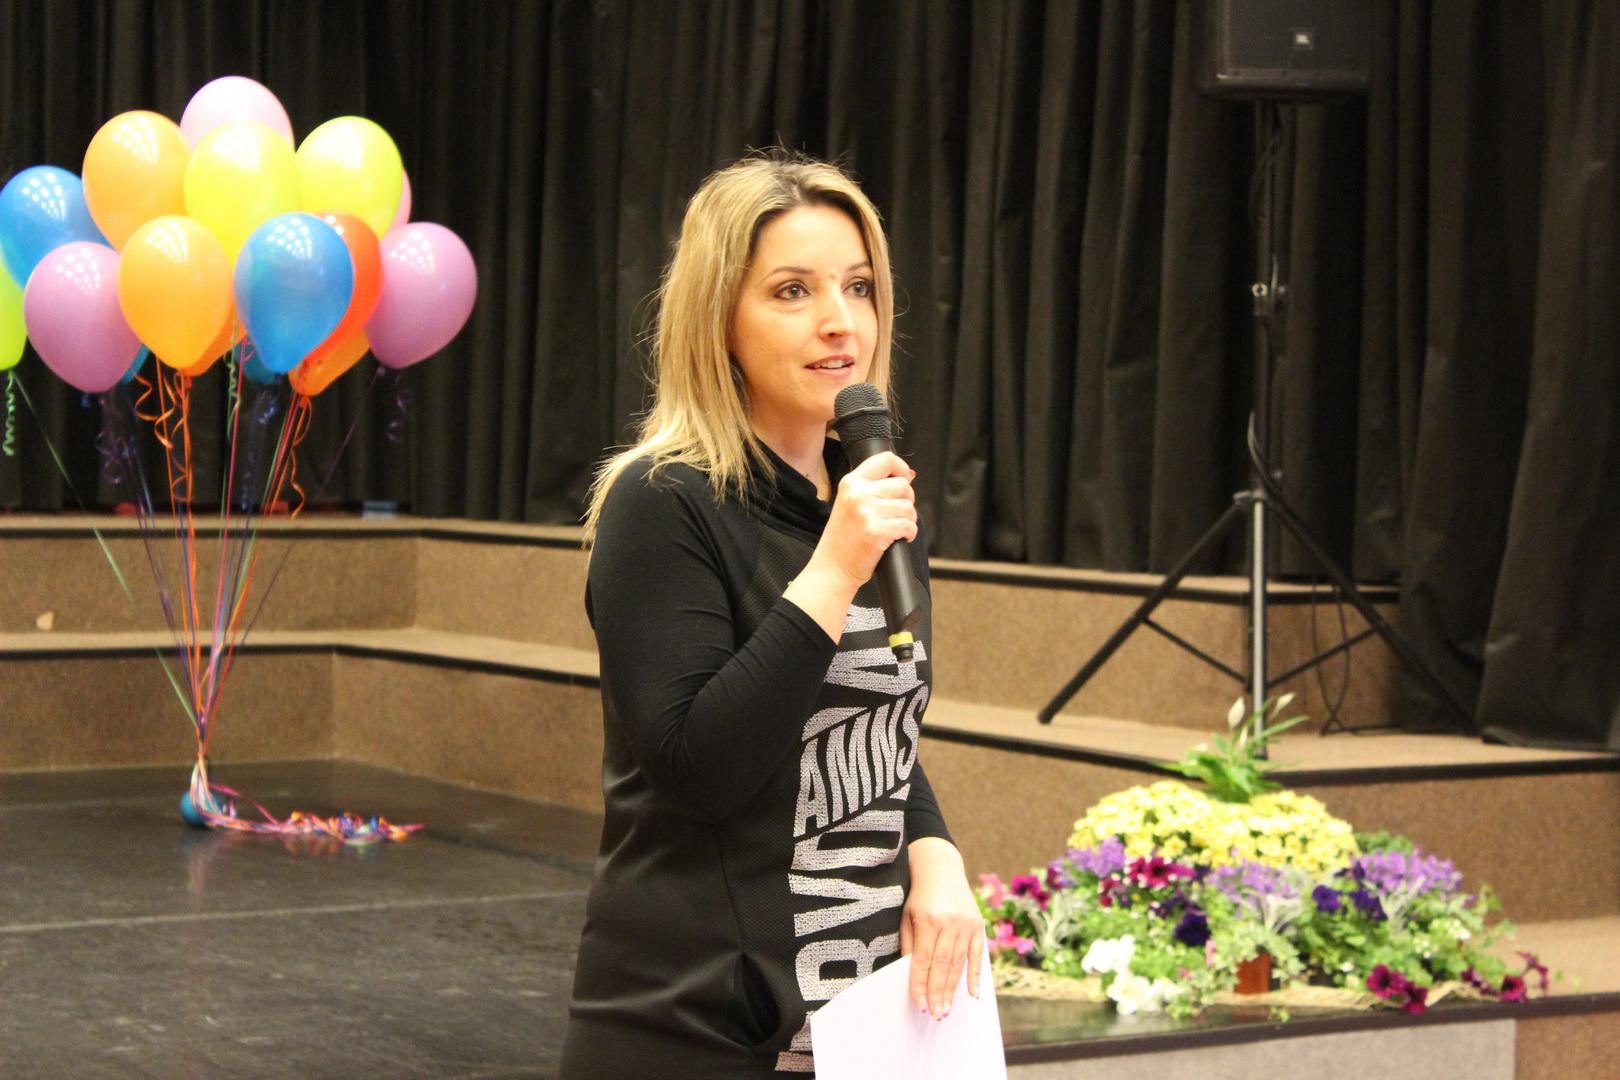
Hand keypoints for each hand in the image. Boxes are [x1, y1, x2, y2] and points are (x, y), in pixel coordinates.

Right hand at [809, 450, 916, 588]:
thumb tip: (908, 475)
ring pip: (908, 506)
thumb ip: (873, 487)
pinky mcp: (876, 531)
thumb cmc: (843, 538)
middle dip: (907, 500)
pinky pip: (908, 525)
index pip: (885, 459)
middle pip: (903, 485)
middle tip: (896, 513)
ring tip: (894, 528)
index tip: (906, 478)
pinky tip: (897, 538)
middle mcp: (858, 493)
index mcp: (851, 482)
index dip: (901, 468)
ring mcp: (866, 512)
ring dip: (908, 519)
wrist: (832, 568)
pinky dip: (909, 533)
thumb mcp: (850, 503)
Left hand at [900, 837, 984, 1019]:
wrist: (940, 868)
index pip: (923, 960)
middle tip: (936, 1015)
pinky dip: (976, 976)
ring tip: (947, 1010)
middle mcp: (950, 922)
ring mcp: (967, 924)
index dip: (920, 985)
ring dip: (953, 990)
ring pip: (959, 964)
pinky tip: (973, 994)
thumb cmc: (918, 895)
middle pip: (943, 965)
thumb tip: (912, 975)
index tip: (919, 1005)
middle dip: (938, 993)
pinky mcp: (978, 925)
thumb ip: (910, 945)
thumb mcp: (906, 916)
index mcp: (929, 919)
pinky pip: (977, 955)